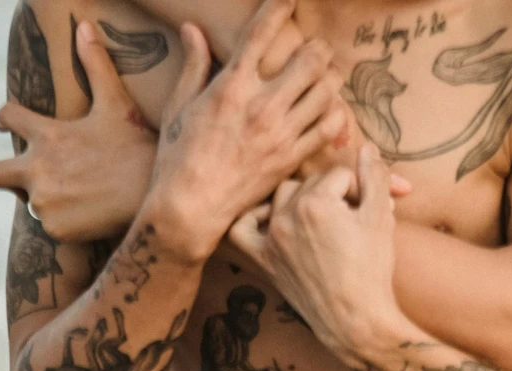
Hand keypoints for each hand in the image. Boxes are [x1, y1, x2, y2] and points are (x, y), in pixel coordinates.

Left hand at [0, 22, 156, 244]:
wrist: (154, 196)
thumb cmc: (136, 147)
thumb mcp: (116, 104)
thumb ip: (96, 66)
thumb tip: (84, 26)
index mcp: (46, 135)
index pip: (6, 117)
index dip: (4, 118)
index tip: (6, 124)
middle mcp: (36, 169)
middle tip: (9, 175)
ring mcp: (42, 202)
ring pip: (28, 202)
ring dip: (46, 199)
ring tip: (79, 197)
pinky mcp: (54, 229)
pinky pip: (50, 226)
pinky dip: (66, 223)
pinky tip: (89, 216)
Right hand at [142, 0, 351, 262]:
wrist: (190, 210)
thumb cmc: (178, 158)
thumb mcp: (178, 107)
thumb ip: (193, 65)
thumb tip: (192, 28)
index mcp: (231, 87)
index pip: (261, 34)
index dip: (279, 7)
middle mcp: (261, 106)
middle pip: (309, 59)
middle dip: (317, 47)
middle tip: (316, 48)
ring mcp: (280, 134)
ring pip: (326, 90)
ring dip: (330, 77)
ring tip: (326, 75)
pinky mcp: (292, 159)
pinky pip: (328, 127)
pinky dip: (334, 112)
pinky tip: (328, 109)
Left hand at [229, 142, 413, 364]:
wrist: (357, 323)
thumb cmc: (372, 271)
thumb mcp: (381, 218)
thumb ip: (375, 176)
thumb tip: (367, 146)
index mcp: (316, 202)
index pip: (340, 174)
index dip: (362, 188)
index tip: (374, 207)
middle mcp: (286, 216)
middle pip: (312, 183)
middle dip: (336, 194)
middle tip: (356, 215)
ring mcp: (271, 239)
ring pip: (281, 196)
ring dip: (302, 198)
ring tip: (325, 215)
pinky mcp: (264, 259)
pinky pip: (244, 228)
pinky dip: (254, 218)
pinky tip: (274, 219)